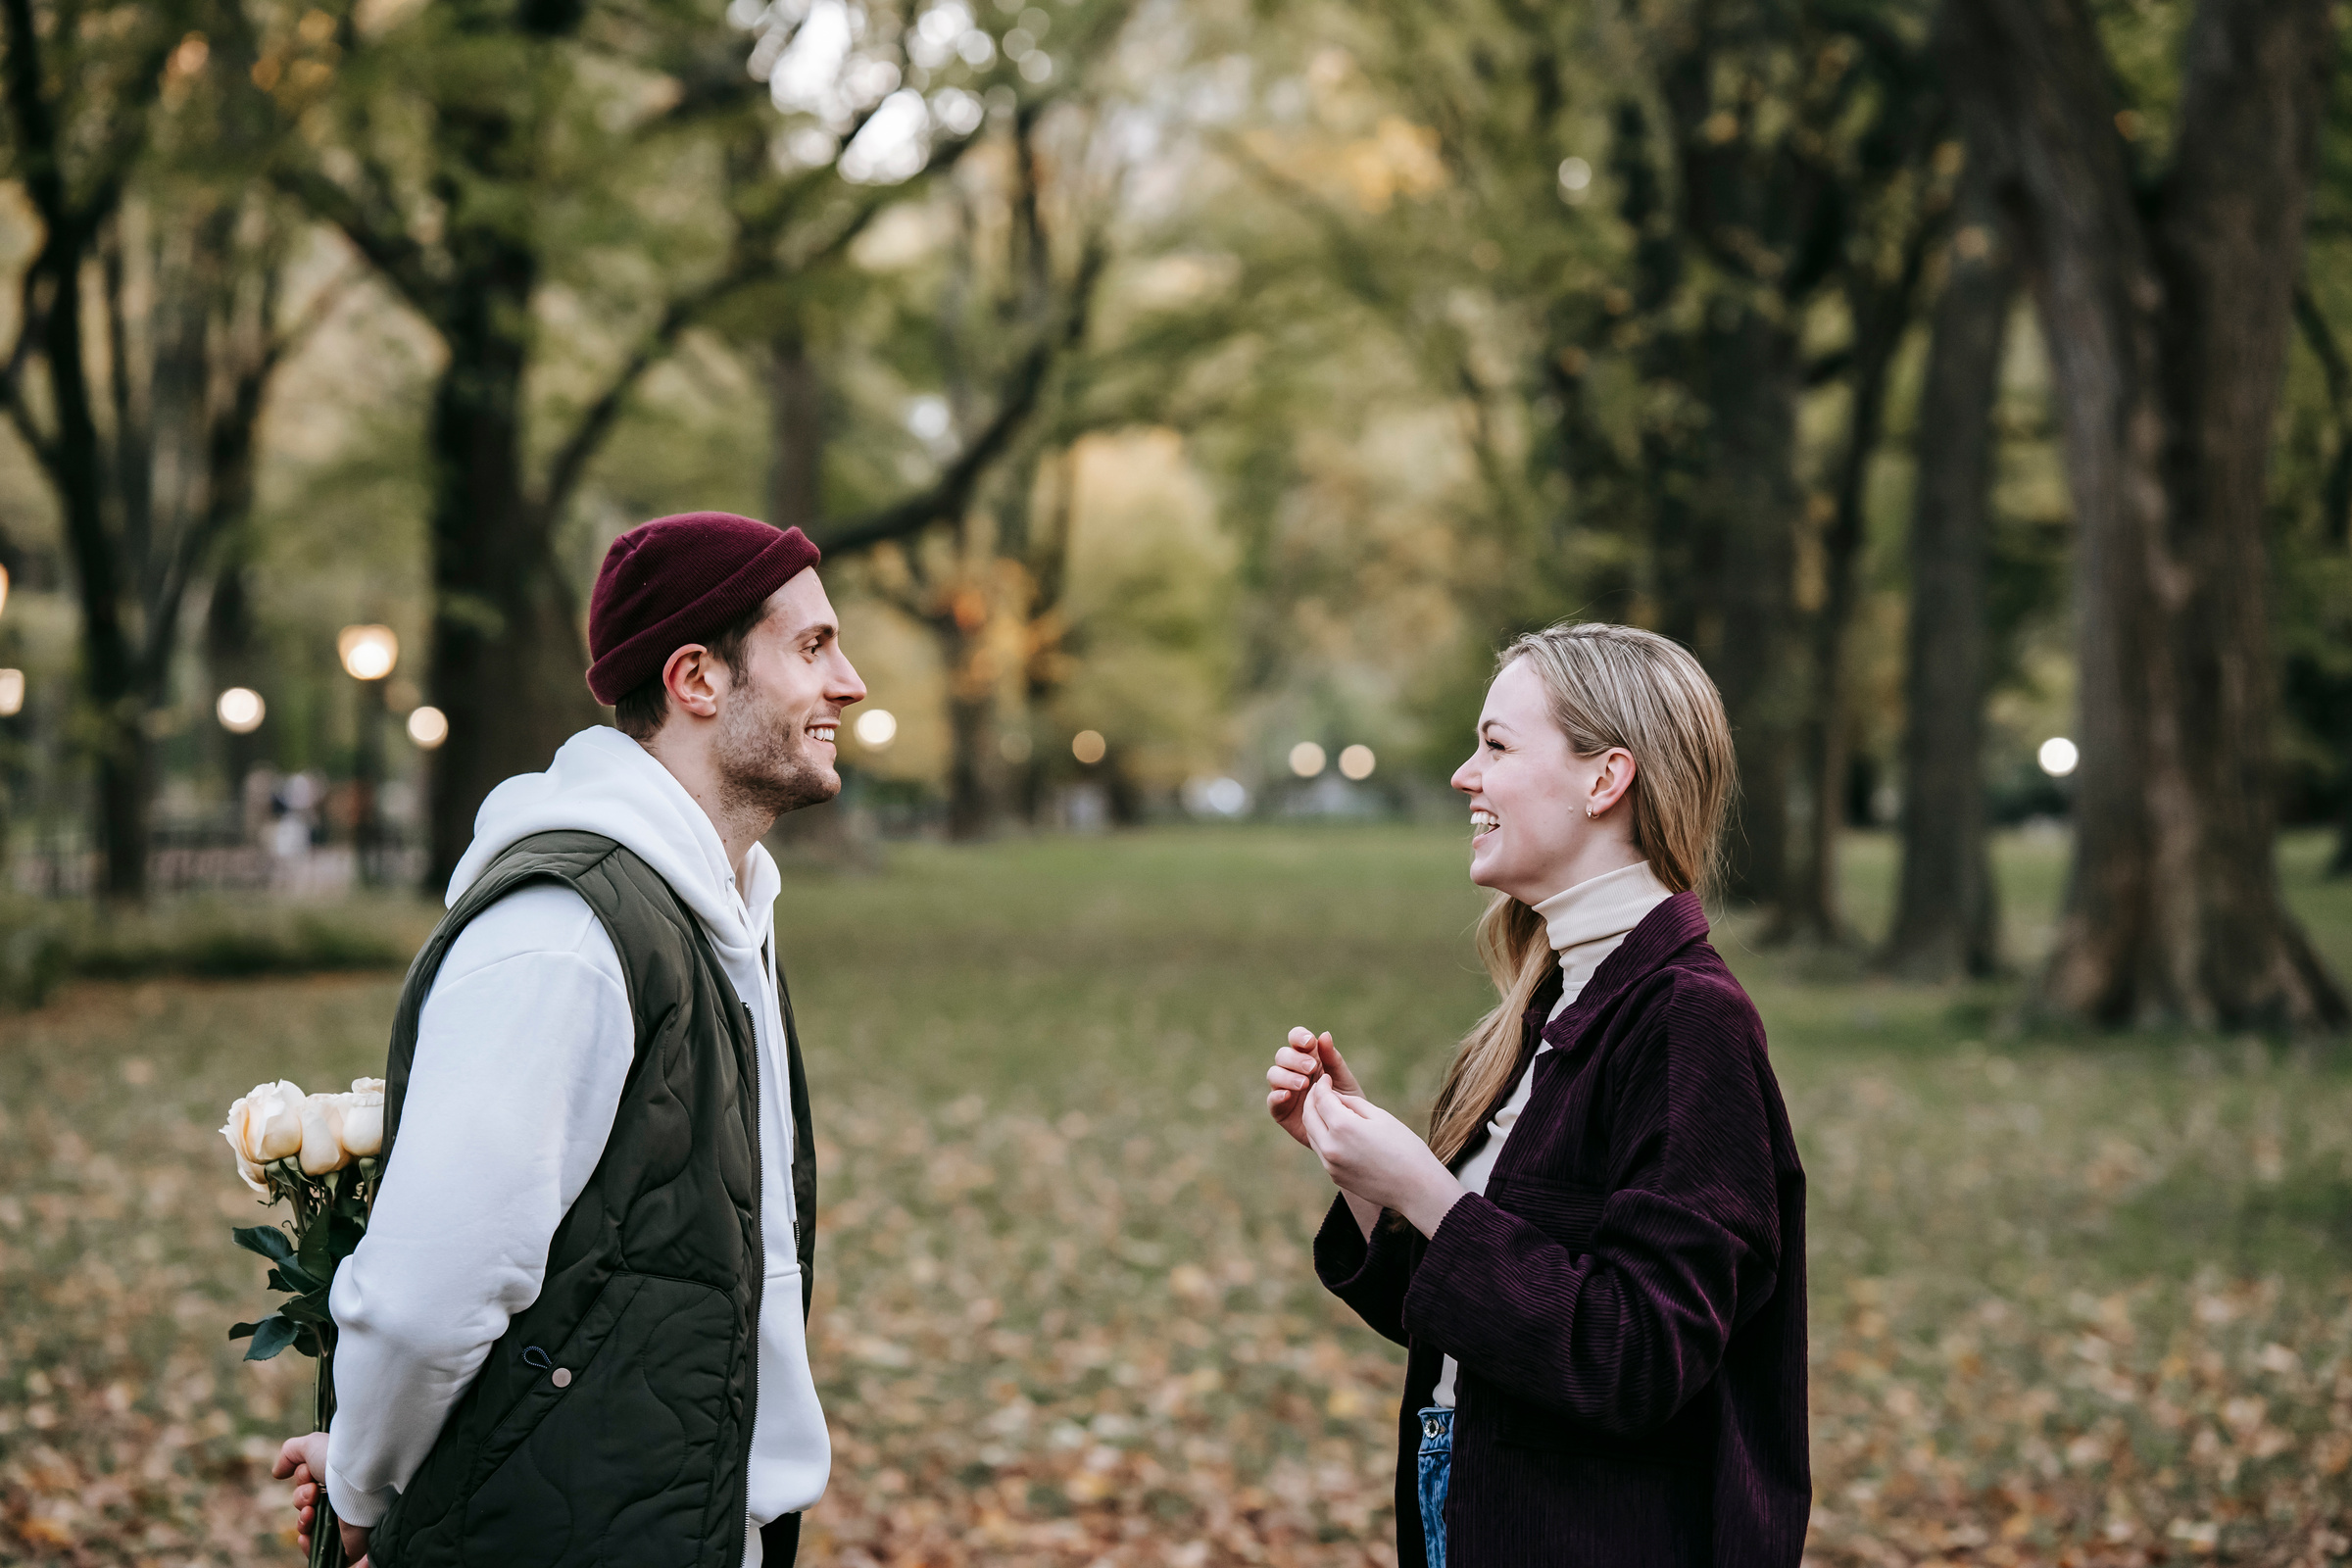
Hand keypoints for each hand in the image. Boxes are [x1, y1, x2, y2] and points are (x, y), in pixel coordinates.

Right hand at [274, 1433, 371, 1565]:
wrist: (362, 1479)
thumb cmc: (338, 1459)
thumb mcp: (312, 1445)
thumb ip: (291, 1453)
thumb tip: (278, 1473)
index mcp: (335, 1476)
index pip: (309, 1485)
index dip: (302, 1480)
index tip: (309, 1474)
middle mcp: (340, 1497)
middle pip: (305, 1506)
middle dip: (301, 1498)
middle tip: (314, 1491)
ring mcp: (344, 1519)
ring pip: (308, 1527)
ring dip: (303, 1520)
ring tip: (311, 1511)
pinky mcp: (346, 1542)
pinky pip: (318, 1549)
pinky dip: (307, 1544)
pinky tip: (306, 1536)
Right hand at [1266, 1027, 1364, 1147]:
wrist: (1349, 1132)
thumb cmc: (1347, 1101)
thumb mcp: (1343, 1078)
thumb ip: (1333, 1058)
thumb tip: (1324, 1034)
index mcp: (1308, 1057)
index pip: (1295, 1039)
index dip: (1298, 1037)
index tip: (1309, 1043)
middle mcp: (1293, 1071)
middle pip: (1282, 1056)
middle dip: (1295, 1059)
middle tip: (1311, 1068)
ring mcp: (1285, 1090)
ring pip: (1274, 1074)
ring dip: (1286, 1076)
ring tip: (1304, 1084)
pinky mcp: (1281, 1110)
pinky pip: (1272, 1100)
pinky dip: (1277, 1096)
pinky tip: (1287, 1095)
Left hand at [1298, 1075, 1464, 1238]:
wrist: (1415, 1188)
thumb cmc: (1404, 1147)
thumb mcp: (1380, 1117)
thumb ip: (1352, 1103)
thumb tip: (1334, 1097)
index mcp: (1343, 1127)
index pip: (1321, 1100)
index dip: (1322, 1086)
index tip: (1326, 1078)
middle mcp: (1331, 1147)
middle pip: (1309, 1116)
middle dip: (1312, 1100)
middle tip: (1320, 1090)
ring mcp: (1330, 1165)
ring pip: (1312, 1134)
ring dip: (1314, 1118)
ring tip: (1325, 1107)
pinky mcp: (1335, 1176)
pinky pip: (1321, 1151)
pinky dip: (1322, 1136)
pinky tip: (1334, 1130)